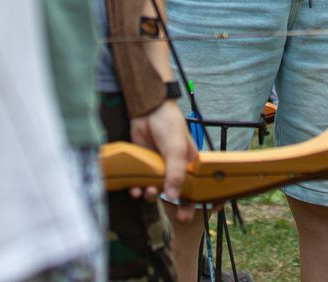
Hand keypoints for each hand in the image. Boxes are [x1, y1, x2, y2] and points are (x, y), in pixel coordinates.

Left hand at [128, 99, 198, 220]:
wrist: (147, 110)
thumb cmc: (169, 125)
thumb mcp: (176, 148)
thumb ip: (176, 172)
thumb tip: (173, 196)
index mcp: (189, 165)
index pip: (193, 189)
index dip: (191, 204)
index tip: (185, 217)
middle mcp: (174, 169)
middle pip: (174, 193)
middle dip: (172, 204)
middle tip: (172, 214)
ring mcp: (157, 168)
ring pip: (155, 190)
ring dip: (151, 195)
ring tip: (148, 191)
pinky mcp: (143, 166)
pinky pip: (140, 183)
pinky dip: (137, 189)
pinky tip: (134, 189)